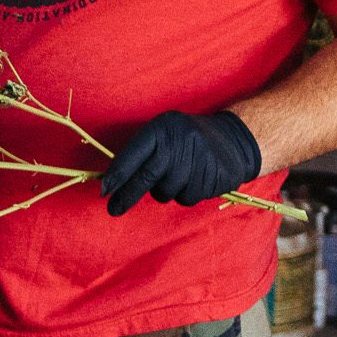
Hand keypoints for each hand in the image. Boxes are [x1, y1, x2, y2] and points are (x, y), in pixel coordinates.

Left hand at [102, 109, 264, 216]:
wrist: (233, 139)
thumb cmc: (187, 139)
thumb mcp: (165, 133)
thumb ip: (142, 153)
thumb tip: (112, 183)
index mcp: (163, 128)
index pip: (134, 153)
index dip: (117, 174)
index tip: (104, 191)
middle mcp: (180, 142)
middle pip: (146, 176)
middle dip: (127, 195)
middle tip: (113, 209)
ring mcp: (197, 160)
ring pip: (165, 192)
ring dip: (165, 191)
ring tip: (177, 175)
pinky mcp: (212, 177)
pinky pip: (186, 198)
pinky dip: (185, 194)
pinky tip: (194, 179)